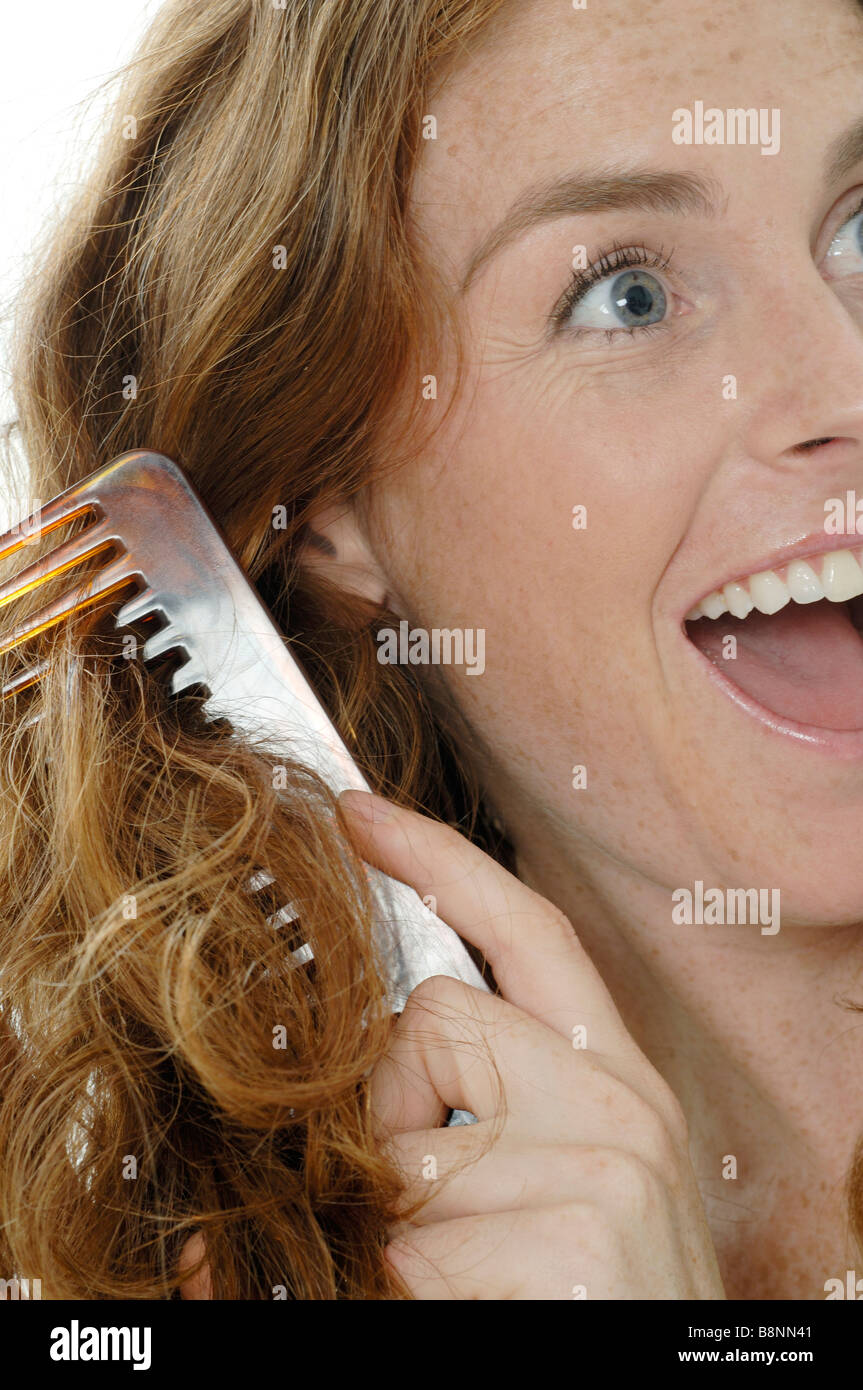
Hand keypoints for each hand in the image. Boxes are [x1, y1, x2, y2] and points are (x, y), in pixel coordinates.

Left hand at [338, 789, 725, 1300]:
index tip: (360, 815)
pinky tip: (474, 1303)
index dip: (439, 860)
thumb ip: (483, 1105)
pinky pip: (403, 1233)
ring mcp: (602, 1163)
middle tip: (427, 1202)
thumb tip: (367, 1066)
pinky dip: (401, 1281)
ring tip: (464, 1272)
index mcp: (619, 1080)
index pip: (528, 931)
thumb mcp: (563, 1180)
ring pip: (399, 1133)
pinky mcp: (570, 1230)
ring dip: (391, 1213)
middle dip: (390, 1103)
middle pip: (429, 1017)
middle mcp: (622, 1103)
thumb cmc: (593, 1292)